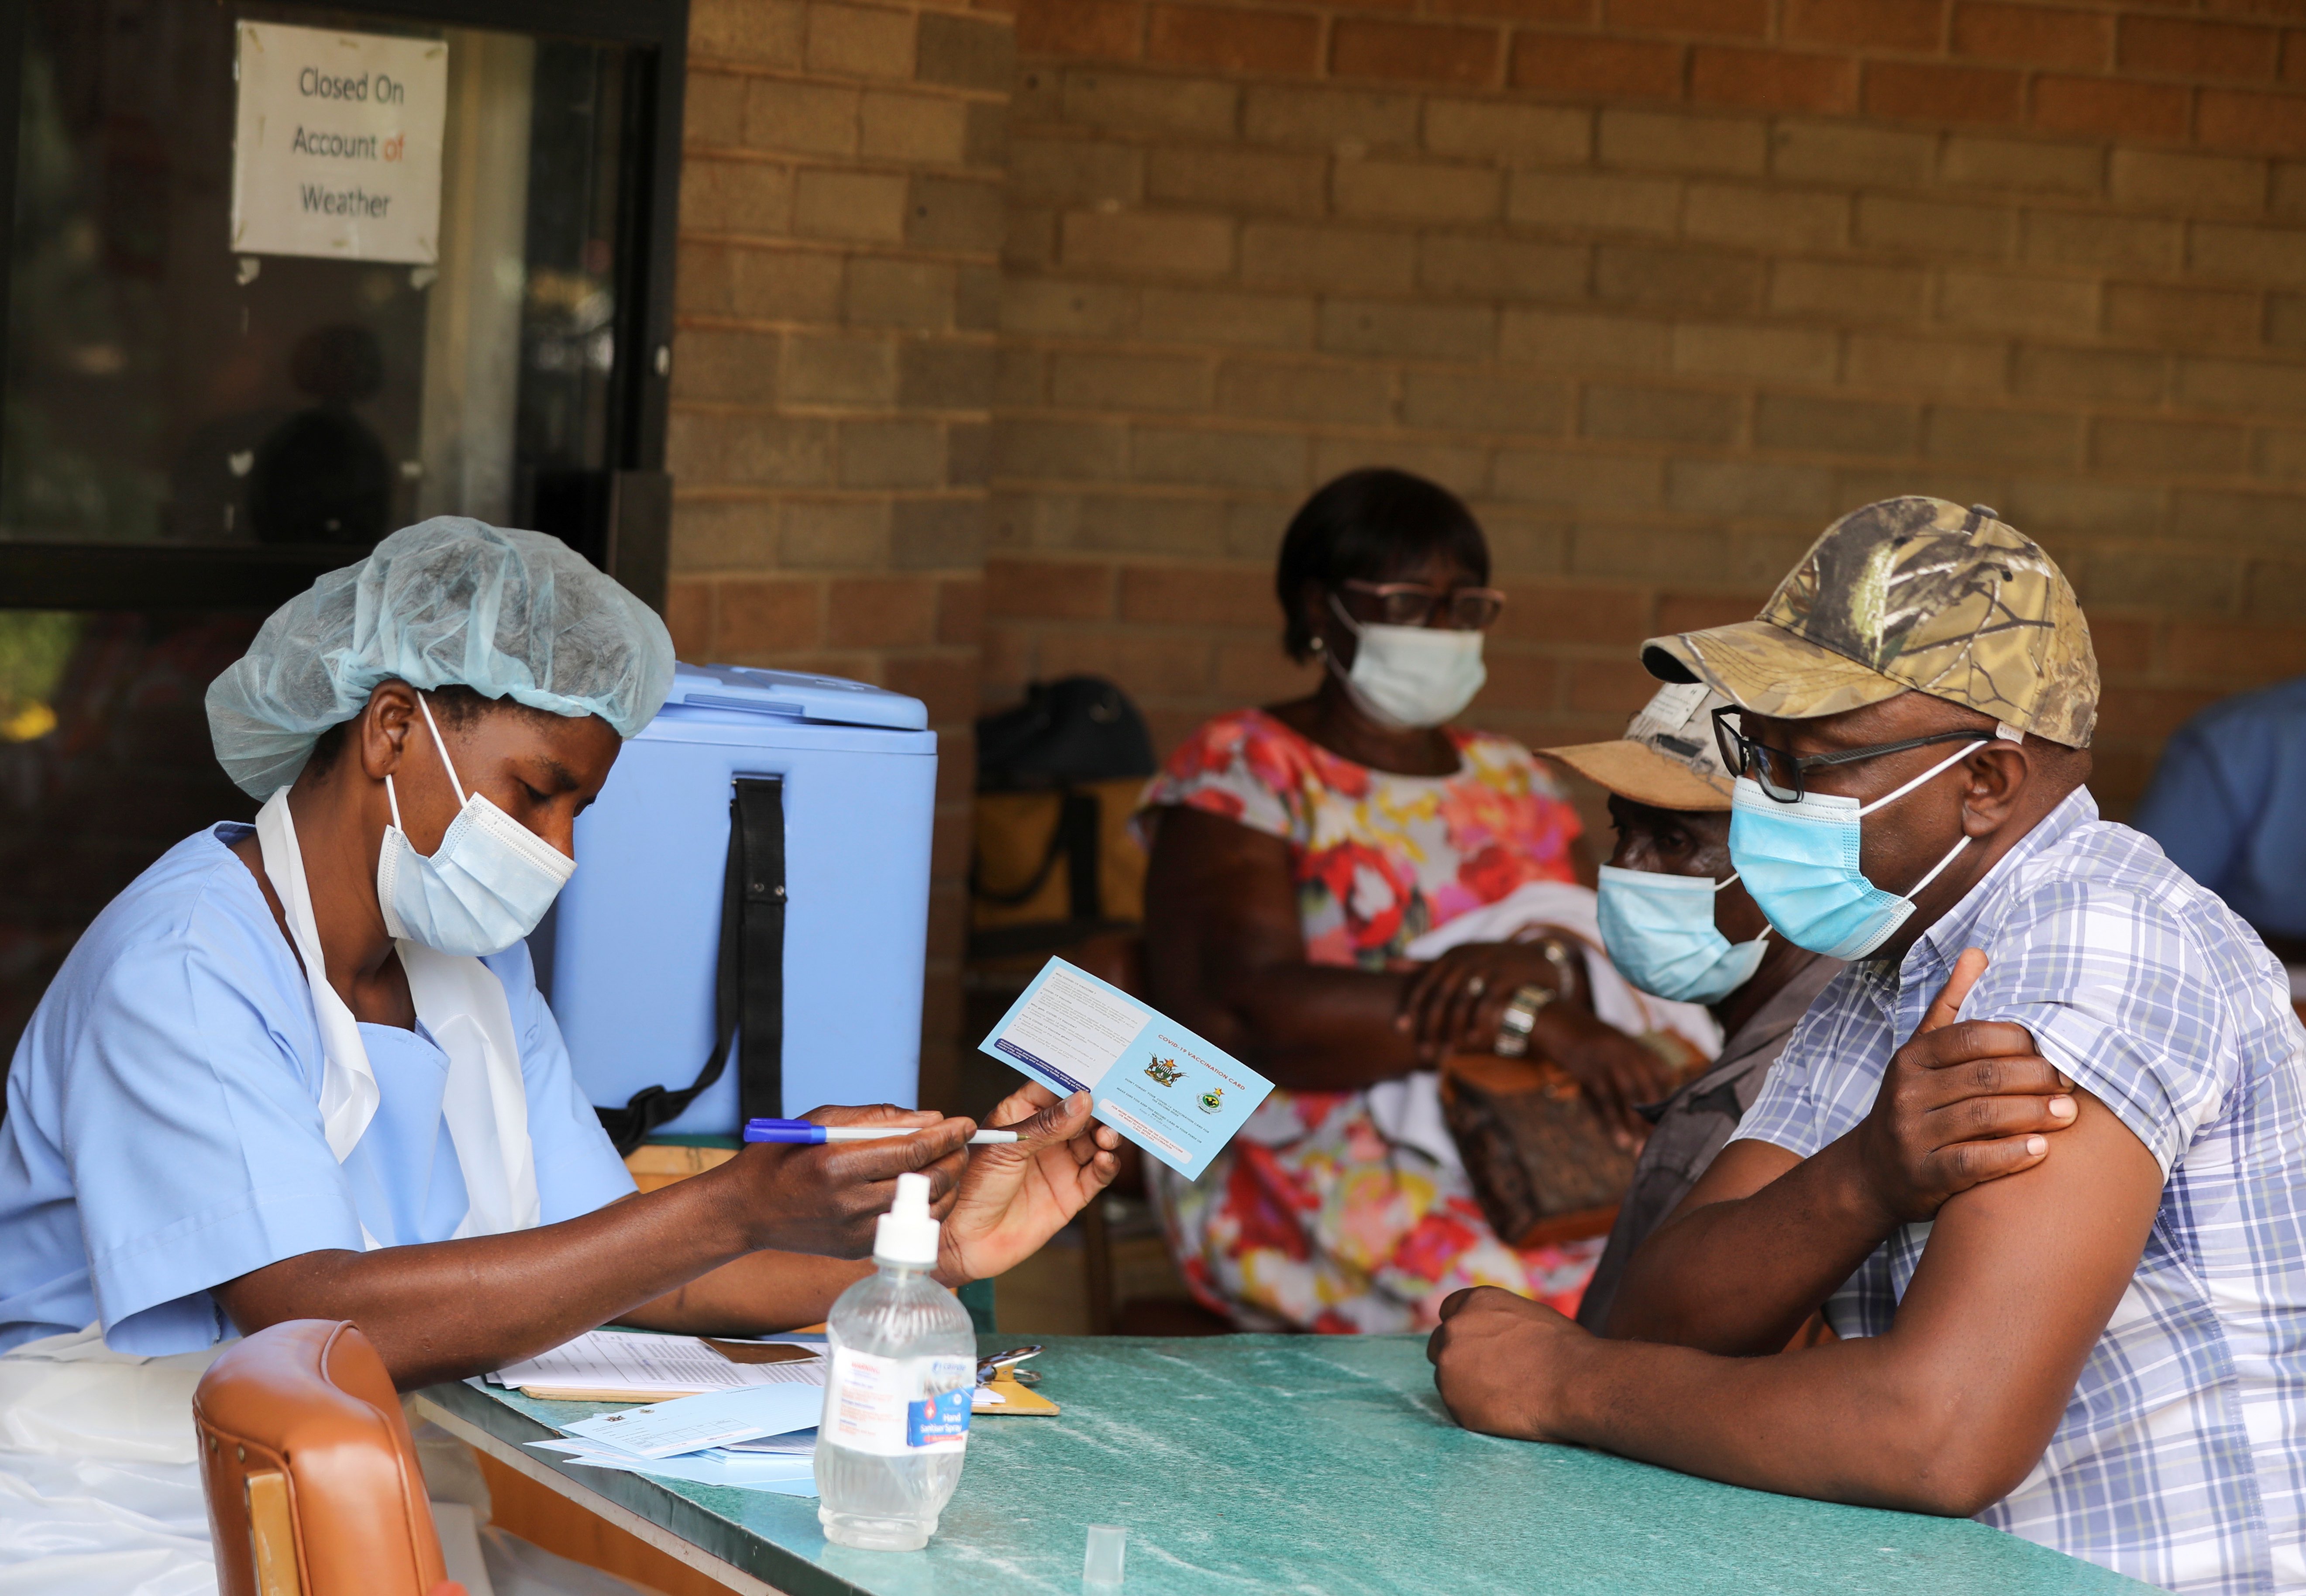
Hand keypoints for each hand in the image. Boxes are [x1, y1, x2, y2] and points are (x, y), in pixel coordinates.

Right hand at [728, 1103, 970, 1257]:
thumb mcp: (822, 1120)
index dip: (946, 1135)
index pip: (912, 1149)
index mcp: (838, 1164)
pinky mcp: (857, 1249)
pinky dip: (927, 1208)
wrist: (747, 1210)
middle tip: (961, 1142)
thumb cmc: (784, 1156)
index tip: (965, 1123)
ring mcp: (855, 1231)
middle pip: (926, 1181)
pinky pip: (907, 1228)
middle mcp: (849, 1202)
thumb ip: (877, 1118)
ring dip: (947, 1184)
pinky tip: (928, 1189)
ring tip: (950, 1163)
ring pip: (924, 1209)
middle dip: (954, 1158)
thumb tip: (930, 1117)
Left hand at [935, 1085, 1121, 1286]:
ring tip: (1107, 1134)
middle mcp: (1045, 1137)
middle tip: (1114, 1103)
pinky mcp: (1071, 1193)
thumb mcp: (1006, 1148)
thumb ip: (1046, 1125)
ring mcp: (1059, 1164)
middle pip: (1081, 1113)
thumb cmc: (971, 1188)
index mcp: (1022, 1114)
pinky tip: (1105, 1158)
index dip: (1076, 1078)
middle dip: (1100, 1107)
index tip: (1099, 1070)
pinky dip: (1107, 1164)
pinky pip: (1097, 1174)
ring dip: (1106, 1134)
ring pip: (1094, 1140)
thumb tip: (1082, 1100)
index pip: (1054, 1087)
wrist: (965, 1241)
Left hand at [1397, 935, 1582, 1062]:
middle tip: (1422, 1052)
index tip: (1399, 1029)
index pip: (1424, 982)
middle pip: (1440, 996)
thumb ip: (1425, 964)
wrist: (1537, 960)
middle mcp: (1466, 958)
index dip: (1410, 1006)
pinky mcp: (1506, 977)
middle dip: (1429, 1027)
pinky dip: (1476, 1024)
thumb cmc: (1490, 965)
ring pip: (1461, 1004)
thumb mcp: (1459, 959)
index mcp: (1451, 955)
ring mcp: (1487, 966)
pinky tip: (1470, 1042)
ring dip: (1451, 1032)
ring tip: (1445, 1055)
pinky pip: (1486, 1005)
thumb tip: (1389, 963)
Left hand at [1426, 1286, 1585, 1442]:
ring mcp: (1450, 1368)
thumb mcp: (1526, 1314)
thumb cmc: (1564, 1349)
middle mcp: (1454, 1329)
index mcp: (1474, 1302)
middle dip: (1457, 1357)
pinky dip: (1476, 1411)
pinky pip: (1459, 1408)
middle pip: (1440, 1345)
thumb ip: (1496, 1320)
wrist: (1575, 1383)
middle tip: (1486, 1374)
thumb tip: (1490, 1334)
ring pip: (1447, 1379)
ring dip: (1465, 1386)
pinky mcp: (1456, 1405)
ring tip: (1505, 1394)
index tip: (1474, 1344)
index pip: (1448, 1311)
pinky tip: (1504, 1410)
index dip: (1463, 1328)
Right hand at [1529, 1004, 1678, 1149]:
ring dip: (1635, 1126)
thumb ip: (1640, 1066)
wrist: (1560, 1024)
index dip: (1669, 1101)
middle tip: (1661, 1145)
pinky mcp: (1590, 1071)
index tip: (1673, 1124)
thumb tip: (1660, 1093)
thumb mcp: (1621, 1047)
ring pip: (1629, 1097)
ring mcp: (1609, 1061)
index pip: (1664, 1076)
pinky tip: (1619, 1140)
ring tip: (1640, 1150)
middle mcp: (1629, 1053)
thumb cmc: (1593, 1042)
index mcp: (1639, 1048)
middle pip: (1649, 1089)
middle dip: (1654, 1119)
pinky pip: (1605, 1101)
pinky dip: (1613, 1122)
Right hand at [1852, 948, 2076, 1226]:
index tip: (2054, 1049)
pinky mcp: (1922, 1174)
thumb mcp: (1922, 1053)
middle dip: (2035, 1078)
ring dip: (2032, 1114)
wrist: (1873, 1171)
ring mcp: (1912, 1134)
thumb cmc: (1915, 1103)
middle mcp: (1907, 1092)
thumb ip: (1951, 1005)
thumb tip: (1978, 953)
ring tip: (2068, 1114)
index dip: (2019, 1040)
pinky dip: (2010, 1156)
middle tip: (2071, 1084)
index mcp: (1912, 1057)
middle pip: (1982, 1077)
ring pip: (1981, 1117)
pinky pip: (1972, 1162)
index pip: (1970, 1036)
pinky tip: (2041, 1150)